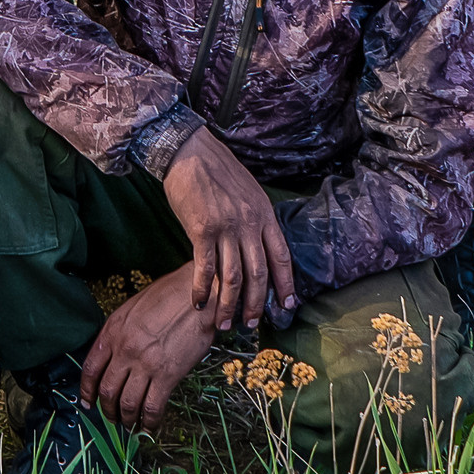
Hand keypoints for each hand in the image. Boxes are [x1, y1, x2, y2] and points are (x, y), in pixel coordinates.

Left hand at [80, 266, 221, 432]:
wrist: (198, 297)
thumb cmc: (168, 298)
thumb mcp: (132, 310)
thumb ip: (119, 333)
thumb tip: (114, 357)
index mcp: (113, 331)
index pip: (90, 368)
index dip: (87, 390)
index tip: (88, 402)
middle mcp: (125, 349)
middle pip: (107, 390)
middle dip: (107, 410)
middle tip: (112, 418)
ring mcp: (145, 363)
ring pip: (127, 403)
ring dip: (126, 419)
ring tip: (129, 426)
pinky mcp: (167, 375)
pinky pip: (152, 407)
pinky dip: (149, 421)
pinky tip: (149, 426)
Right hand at [160, 124, 295, 330]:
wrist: (187, 149)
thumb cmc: (215, 167)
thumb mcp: (247, 190)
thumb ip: (253, 217)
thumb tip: (254, 243)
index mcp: (263, 214)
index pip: (281, 257)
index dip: (285, 284)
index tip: (287, 305)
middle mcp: (248, 224)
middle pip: (258, 274)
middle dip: (255, 304)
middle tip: (251, 324)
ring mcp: (226, 228)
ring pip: (233, 278)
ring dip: (229, 305)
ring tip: (224, 324)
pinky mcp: (201, 230)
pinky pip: (205, 268)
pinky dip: (201, 289)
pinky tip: (198, 302)